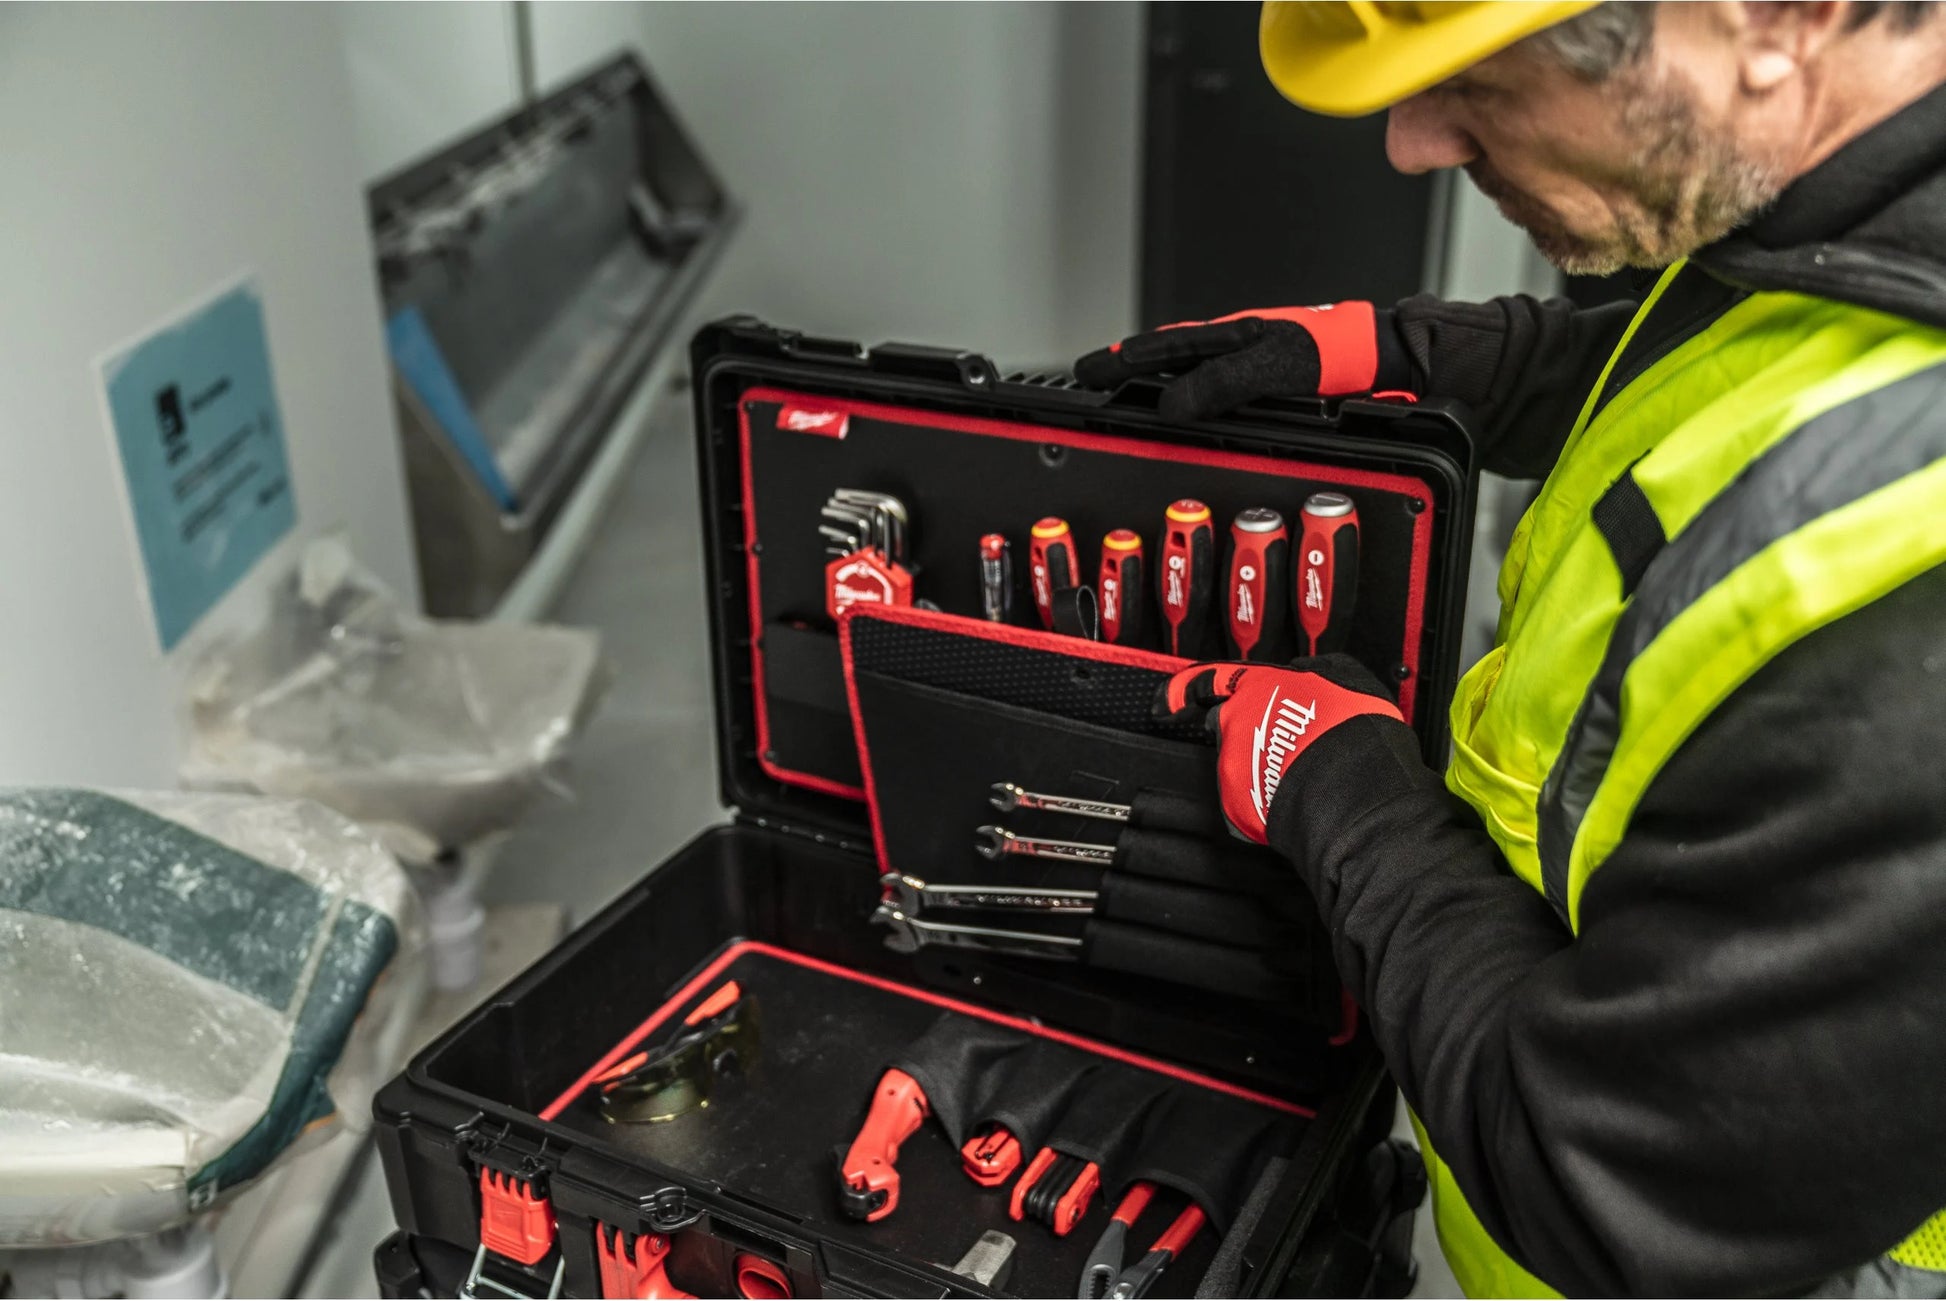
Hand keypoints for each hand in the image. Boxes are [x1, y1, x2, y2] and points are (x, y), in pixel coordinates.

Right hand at [1073, 303, 1381, 420]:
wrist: (1378, 358)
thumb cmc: (1332, 354)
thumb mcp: (1271, 370)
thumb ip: (1219, 385)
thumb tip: (1168, 405)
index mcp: (1227, 336)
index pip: (1158, 350)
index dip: (1119, 363)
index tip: (1085, 371)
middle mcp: (1233, 345)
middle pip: (1166, 355)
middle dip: (1126, 365)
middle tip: (1091, 377)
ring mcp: (1248, 360)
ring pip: (1188, 365)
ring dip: (1154, 375)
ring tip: (1125, 385)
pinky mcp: (1265, 379)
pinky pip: (1212, 381)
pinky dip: (1187, 387)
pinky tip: (1187, 399)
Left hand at [1155, 655, 1403, 843]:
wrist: (1355, 787)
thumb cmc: (1356, 734)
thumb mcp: (1347, 680)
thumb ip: (1317, 677)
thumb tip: (1312, 681)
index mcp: (1261, 685)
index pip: (1211, 681)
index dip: (1184, 689)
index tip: (1168, 702)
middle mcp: (1238, 721)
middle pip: (1227, 727)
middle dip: (1246, 737)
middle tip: (1282, 750)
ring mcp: (1233, 762)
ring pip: (1242, 767)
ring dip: (1267, 773)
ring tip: (1311, 782)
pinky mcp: (1236, 801)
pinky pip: (1250, 804)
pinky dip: (1268, 807)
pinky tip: (1301, 806)